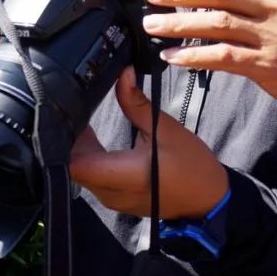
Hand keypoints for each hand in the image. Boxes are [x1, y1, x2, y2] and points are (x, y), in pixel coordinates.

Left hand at [69, 67, 228, 218]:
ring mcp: (112, 201)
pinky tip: (96, 142)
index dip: (69, 140)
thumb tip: (123, 73)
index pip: (76, 165)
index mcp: (125, 175)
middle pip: (74, 168)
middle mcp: (112, 194)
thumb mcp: (165, 128)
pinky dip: (91, 161)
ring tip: (86, 126)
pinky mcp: (116, 202)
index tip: (73, 116)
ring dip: (81, 151)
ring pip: (81, 175)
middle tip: (78, 114)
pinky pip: (92, 181)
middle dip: (73, 141)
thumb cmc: (191, 164)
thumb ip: (136, 103)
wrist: (207, 198)